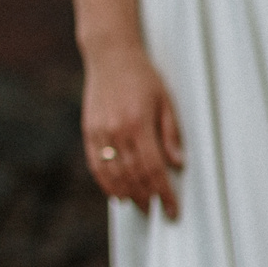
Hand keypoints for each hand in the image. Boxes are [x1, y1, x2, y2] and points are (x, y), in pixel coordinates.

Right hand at [83, 42, 185, 216]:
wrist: (110, 55)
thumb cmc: (143, 76)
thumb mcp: (166, 100)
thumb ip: (171, 133)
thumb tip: (178, 164)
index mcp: (139, 123)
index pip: (154, 169)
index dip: (164, 193)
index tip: (172, 210)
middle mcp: (117, 131)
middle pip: (133, 176)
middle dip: (147, 198)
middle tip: (156, 211)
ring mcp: (100, 132)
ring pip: (113, 174)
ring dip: (127, 194)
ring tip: (140, 205)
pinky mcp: (89, 131)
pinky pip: (97, 165)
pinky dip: (107, 183)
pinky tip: (117, 193)